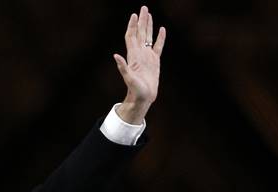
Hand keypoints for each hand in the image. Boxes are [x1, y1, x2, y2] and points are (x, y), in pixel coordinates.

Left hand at [113, 6, 165, 123]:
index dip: (132, 26)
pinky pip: (158, 46)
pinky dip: (160, 38)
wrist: (143, 97)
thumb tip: (115, 55)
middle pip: (140, 33)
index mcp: (133, 56)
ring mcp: (147, 57)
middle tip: (143, 8)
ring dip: (148, 26)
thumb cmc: (135, 90)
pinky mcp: (155, 61)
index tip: (134, 15)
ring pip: (148, 37)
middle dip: (141, 21)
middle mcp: (139, 54)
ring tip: (149, 14)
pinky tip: (162, 29)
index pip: (132, 36)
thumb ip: (122, 67)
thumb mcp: (128, 78)